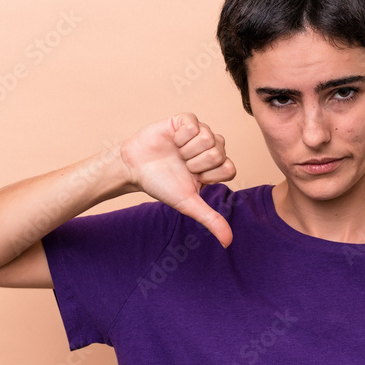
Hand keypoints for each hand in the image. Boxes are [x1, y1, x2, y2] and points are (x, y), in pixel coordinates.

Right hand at [119, 112, 236, 246]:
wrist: (135, 169)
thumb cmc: (162, 185)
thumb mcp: (188, 204)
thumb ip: (211, 219)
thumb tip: (228, 243)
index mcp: (216, 167)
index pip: (229, 168)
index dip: (209, 175)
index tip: (194, 178)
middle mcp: (211, 148)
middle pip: (219, 152)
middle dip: (196, 163)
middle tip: (183, 165)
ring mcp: (199, 133)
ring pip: (208, 137)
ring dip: (187, 150)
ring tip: (177, 154)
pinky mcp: (185, 121)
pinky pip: (193, 124)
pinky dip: (180, 136)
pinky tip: (173, 141)